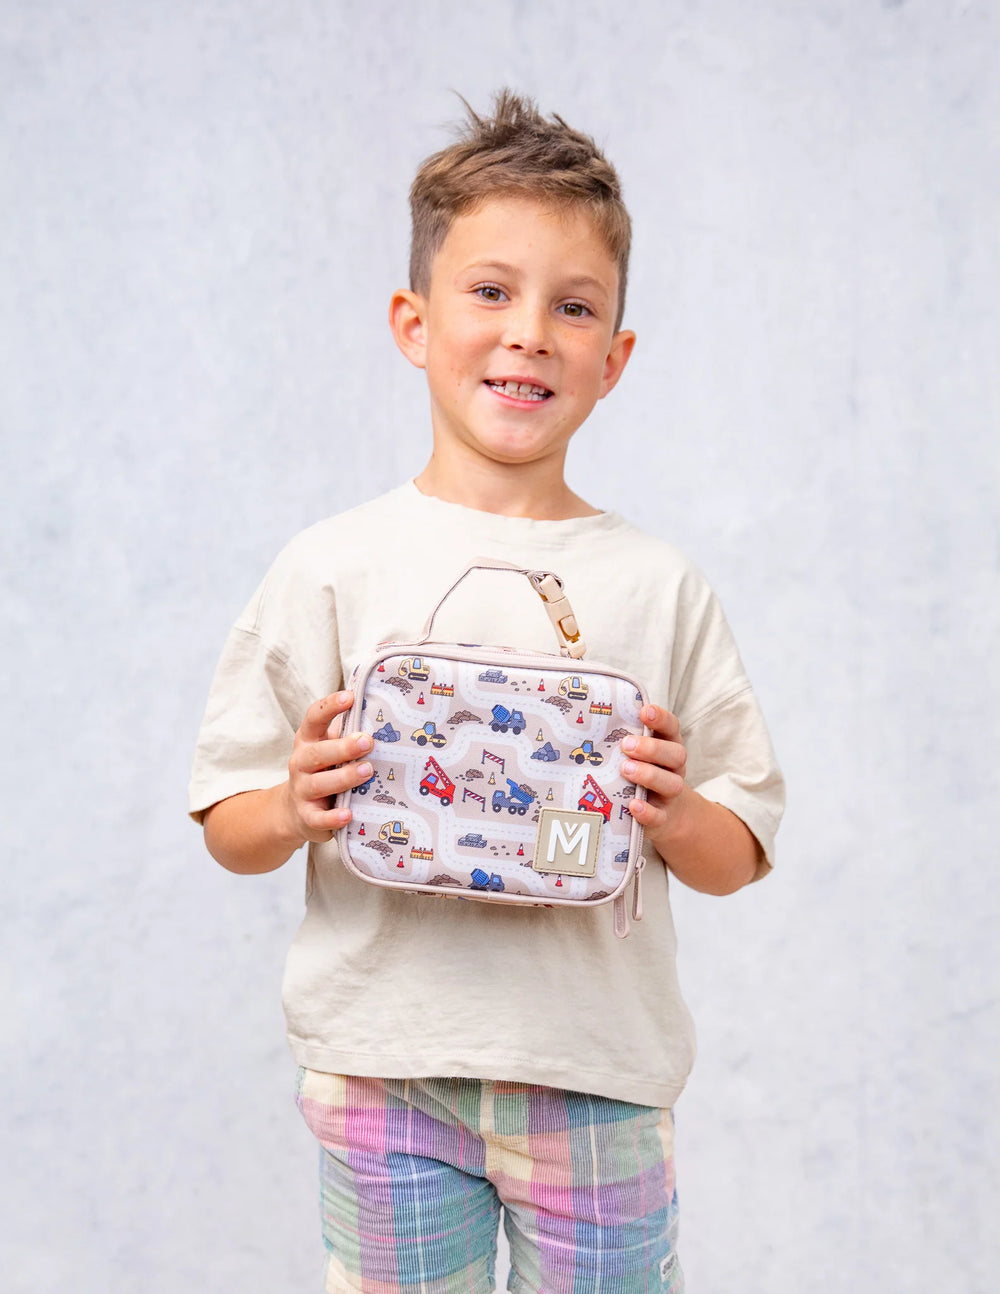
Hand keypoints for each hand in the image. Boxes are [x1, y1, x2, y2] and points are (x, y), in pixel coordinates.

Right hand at [283, 691, 372, 843]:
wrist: (295, 812)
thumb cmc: (324, 771)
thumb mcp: (331, 748)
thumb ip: (349, 731)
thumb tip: (384, 709)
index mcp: (309, 740)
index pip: (314, 718)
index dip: (330, 706)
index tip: (350, 697)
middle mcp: (301, 763)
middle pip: (317, 753)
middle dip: (343, 747)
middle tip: (367, 742)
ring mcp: (302, 790)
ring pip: (319, 783)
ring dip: (344, 777)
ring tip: (367, 771)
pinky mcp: (307, 817)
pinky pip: (318, 818)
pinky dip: (333, 817)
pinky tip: (349, 814)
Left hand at [620, 704, 687, 840]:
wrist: (663, 814)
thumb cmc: (642, 772)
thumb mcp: (637, 754)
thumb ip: (625, 738)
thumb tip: (590, 718)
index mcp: (667, 747)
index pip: (672, 728)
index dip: (661, 719)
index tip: (645, 712)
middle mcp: (674, 769)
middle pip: (676, 755)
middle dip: (652, 748)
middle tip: (627, 745)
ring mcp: (670, 794)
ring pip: (672, 784)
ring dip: (649, 775)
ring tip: (625, 769)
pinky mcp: (662, 818)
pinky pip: (659, 816)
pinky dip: (647, 811)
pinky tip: (632, 804)